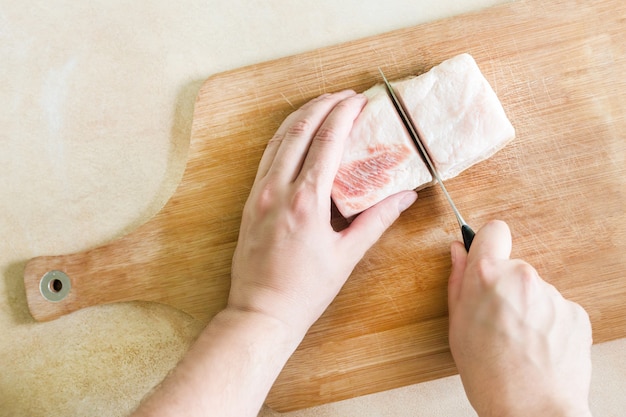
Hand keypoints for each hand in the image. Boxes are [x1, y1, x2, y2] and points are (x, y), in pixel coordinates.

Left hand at [229, 90, 416, 335]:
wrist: (261, 311)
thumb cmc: (305, 289)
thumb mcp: (347, 256)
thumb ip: (376, 221)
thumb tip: (405, 196)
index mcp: (306, 201)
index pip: (327, 141)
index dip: (344, 114)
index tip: (359, 100)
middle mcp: (278, 189)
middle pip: (300, 130)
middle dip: (323, 105)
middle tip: (344, 96)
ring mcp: (259, 193)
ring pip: (279, 139)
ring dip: (301, 117)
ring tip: (322, 104)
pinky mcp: (249, 201)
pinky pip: (267, 157)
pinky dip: (283, 137)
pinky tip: (295, 134)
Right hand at [448, 220, 592, 416]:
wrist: (532, 410)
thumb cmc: (489, 375)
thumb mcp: (457, 327)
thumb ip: (457, 282)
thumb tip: (458, 253)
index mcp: (486, 275)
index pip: (494, 231)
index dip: (488, 243)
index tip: (486, 258)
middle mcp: (522, 276)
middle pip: (512, 267)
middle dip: (504, 286)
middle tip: (496, 320)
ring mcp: (552, 294)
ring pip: (534, 290)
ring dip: (527, 307)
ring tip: (519, 340)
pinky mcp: (575, 312)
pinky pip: (556, 308)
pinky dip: (548, 323)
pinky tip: (538, 347)